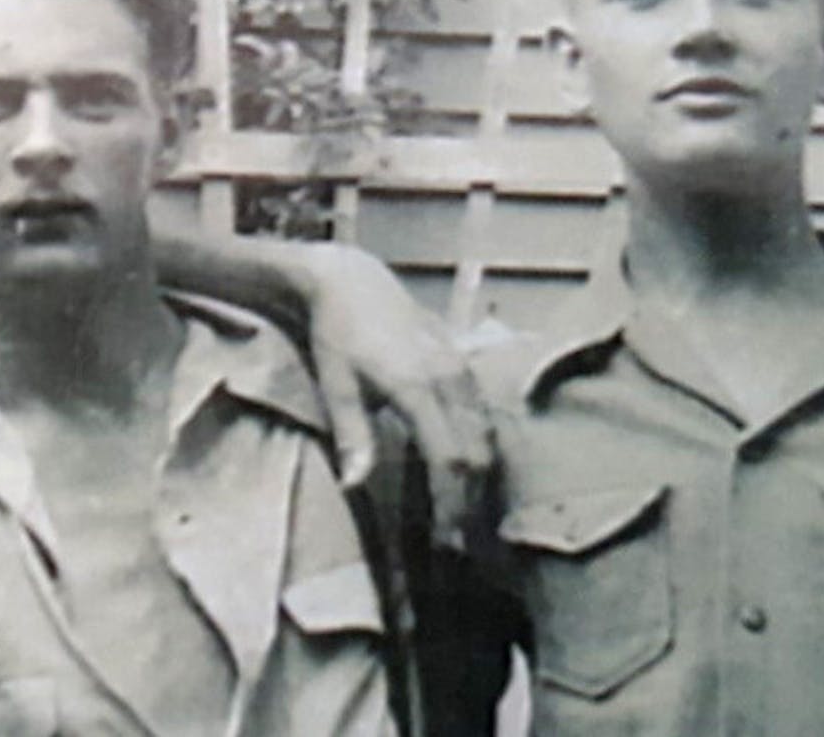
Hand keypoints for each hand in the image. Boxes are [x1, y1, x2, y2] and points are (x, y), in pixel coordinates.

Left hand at [299, 244, 493, 548]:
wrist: (351, 281)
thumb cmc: (336, 335)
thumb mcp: (335, 386)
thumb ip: (351, 436)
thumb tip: (353, 486)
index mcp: (418, 386)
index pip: (449, 458)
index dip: (452, 503)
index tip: (447, 541)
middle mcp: (450, 378)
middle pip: (478, 453)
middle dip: (471, 501)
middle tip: (458, 542)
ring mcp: (462, 369)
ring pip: (488, 435)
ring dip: (480, 479)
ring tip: (464, 517)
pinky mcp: (465, 364)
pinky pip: (485, 416)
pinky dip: (480, 450)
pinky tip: (468, 475)